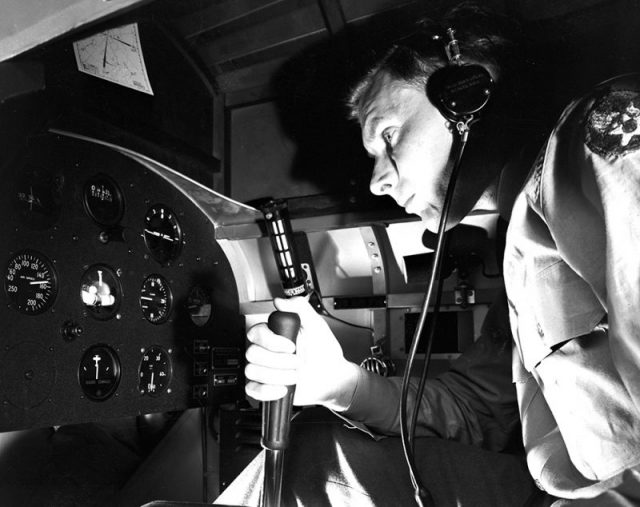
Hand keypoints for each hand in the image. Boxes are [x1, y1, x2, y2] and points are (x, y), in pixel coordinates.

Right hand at [244, 296, 359, 410]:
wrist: (333, 377)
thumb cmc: (325, 352)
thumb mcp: (316, 325)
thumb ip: (299, 308)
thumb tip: (280, 301)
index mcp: (275, 334)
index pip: (256, 332)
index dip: (271, 341)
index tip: (291, 346)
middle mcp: (267, 351)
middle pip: (252, 353)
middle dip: (278, 360)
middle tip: (297, 362)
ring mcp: (265, 370)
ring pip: (251, 371)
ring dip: (276, 375)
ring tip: (295, 375)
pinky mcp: (265, 387)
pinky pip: (251, 389)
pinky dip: (266, 390)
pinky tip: (283, 388)